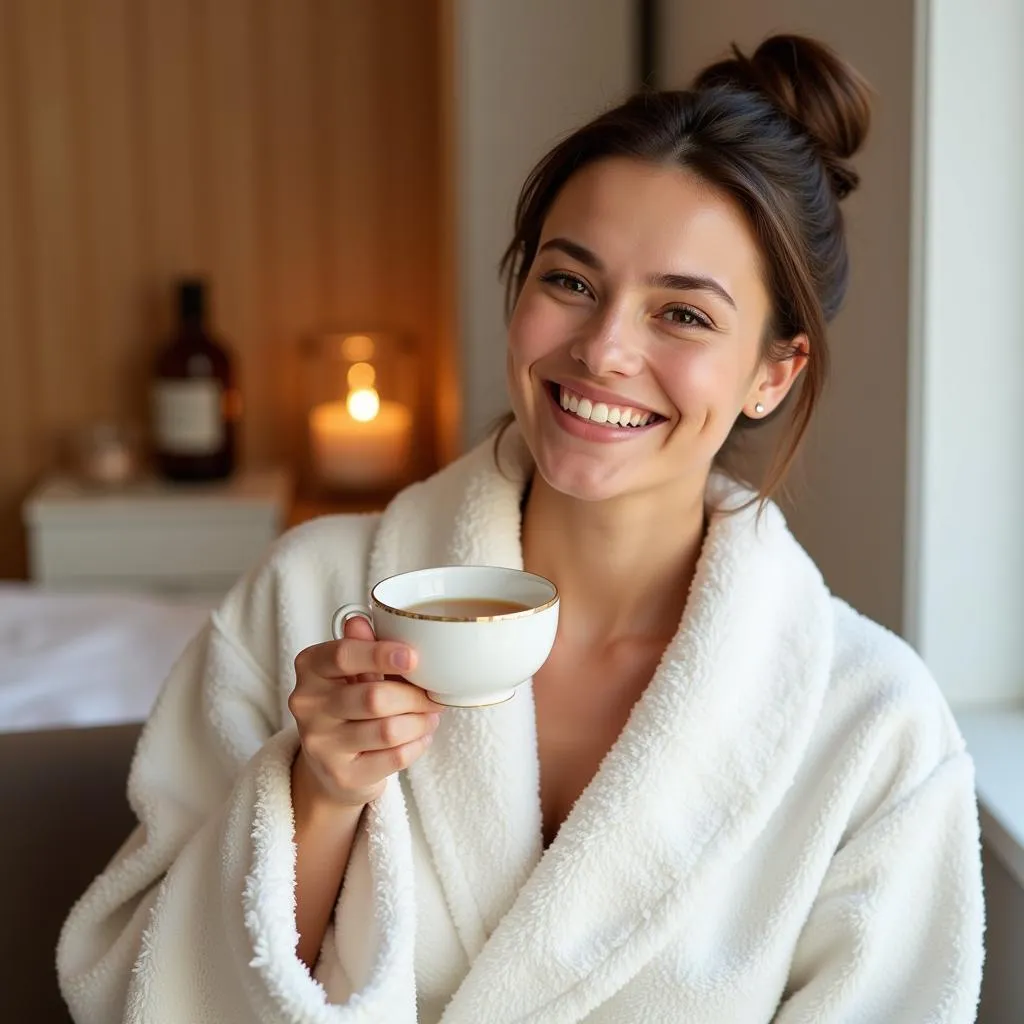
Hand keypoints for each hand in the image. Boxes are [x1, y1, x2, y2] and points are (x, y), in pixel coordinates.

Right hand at [289, 615, 443, 808]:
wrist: (333, 766)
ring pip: (388, 730)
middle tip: (434, 695)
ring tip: (429, 715)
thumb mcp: (352, 671)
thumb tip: (360, 619)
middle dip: (414, 696)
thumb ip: (361, 645)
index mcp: (310, 668)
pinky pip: (394, 757)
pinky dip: (417, 744)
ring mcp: (321, 744)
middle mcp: (307, 705)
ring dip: (420, 721)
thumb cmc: (350, 706)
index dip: (380, 654)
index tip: (413, 657)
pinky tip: (420, 736)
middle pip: (374, 697)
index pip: (342, 655)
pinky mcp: (341, 775)